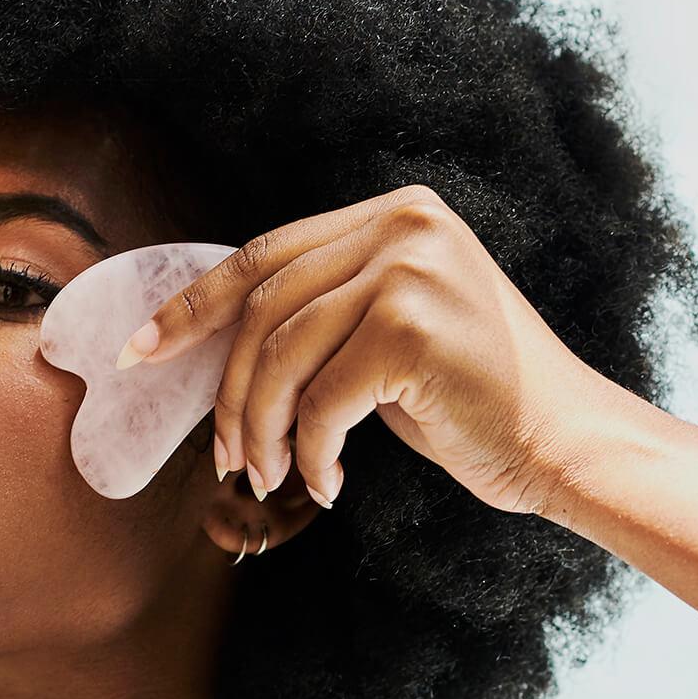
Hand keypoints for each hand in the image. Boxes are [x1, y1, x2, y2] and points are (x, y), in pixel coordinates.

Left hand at [114, 184, 605, 514]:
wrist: (559, 438)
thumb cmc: (462, 396)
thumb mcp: (381, 333)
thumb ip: (316, 315)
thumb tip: (212, 346)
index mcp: (389, 215)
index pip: (262, 256)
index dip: (190, 306)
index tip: (138, 352)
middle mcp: (401, 224)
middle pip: (263, 308)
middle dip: (229, 394)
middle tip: (225, 458)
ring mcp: (410, 268)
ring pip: (282, 356)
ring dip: (263, 431)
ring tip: (270, 477)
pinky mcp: (414, 326)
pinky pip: (322, 399)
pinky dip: (313, 452)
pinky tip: (329, 483)